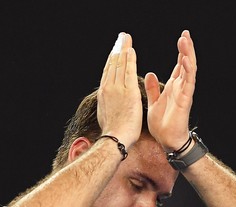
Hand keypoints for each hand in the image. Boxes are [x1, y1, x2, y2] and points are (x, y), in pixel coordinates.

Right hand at [97, 32, 142, 148]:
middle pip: (112, 64)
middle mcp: (108, 88)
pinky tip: (131, 50)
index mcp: (104, 93)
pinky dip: (129, 59)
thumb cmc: (113, 132)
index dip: (112, 59)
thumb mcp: (106, 115)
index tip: (115, 50)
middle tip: (121, 38)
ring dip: (123, 49)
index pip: (108, 72)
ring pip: (119, 64)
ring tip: (126, 38)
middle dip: (117, 49)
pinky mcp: (128, 92)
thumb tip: (109, 102)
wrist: (114, 138)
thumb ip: (108, 104)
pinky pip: (128, 71)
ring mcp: (117, 89)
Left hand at [145, 30, 196, 151]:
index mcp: (173, 87)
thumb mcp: (154, 102)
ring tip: (186, 40)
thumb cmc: (162, 124)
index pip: (179, 65)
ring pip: (189, 70)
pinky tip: (185, 60)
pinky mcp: (185, 100)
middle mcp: (180, 87)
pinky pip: (188, 83)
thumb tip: (150, 73)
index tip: (181, 37)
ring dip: (188, 55)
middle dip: (186, 48)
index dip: (181, 52)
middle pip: (186, 63)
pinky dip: (187, 71)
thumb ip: (153, 88)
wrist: (166, 140)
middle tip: (185, 33)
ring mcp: (184, 93)